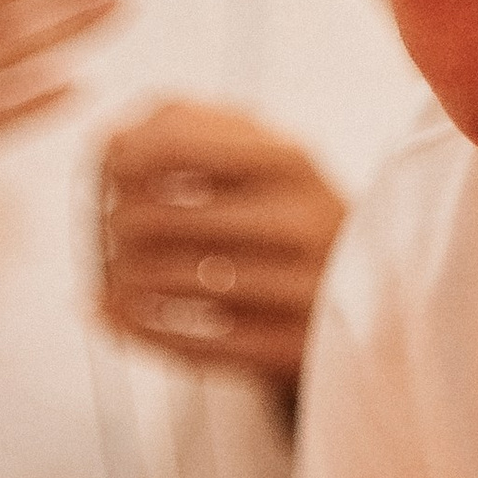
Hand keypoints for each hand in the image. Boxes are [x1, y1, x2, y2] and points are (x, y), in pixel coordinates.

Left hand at [97, 101, 346, 389]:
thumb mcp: (258, 153)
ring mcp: (294, 289)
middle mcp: (298, 219)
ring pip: (163, 281)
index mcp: (288, 158)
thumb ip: (186, 128)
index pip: (170, 142)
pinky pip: (185, 342)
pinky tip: (121, 315)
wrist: (370, 295)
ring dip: (119, 282)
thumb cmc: (286, 214)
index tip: (111, 176)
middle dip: (111, 228)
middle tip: (109, 236)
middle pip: (153, 217)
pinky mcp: (282, 349)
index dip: (119, 162)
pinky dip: (137, 328)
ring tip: (116, 278)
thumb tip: (107, 141)